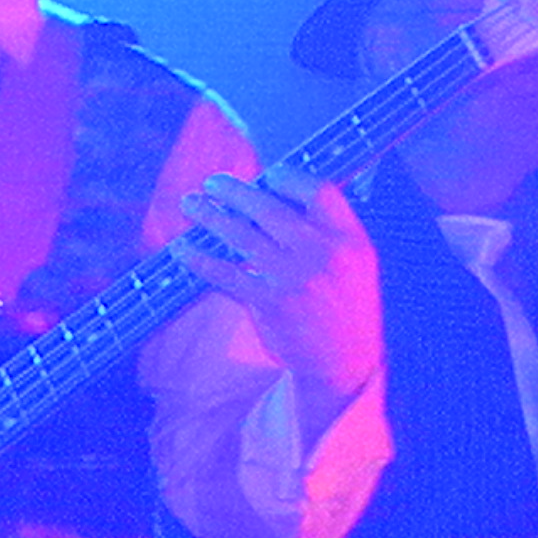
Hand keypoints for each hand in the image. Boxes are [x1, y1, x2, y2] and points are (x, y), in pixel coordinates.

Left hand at [174, 160, 381, 432]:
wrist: (348, 363)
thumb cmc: (346, 307)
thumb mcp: (356, 263)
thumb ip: (327, 231)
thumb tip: (277, 195)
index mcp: (351, 239)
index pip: (318, 191)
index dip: (287, 177)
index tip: (265, 174)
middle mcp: (323, 253)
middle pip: (270, 207)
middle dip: (234, 191)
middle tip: (212, 183)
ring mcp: (295, 277)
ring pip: (241, 235)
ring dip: (209, 215)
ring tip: (190, 204)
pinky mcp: (270, 302)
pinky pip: (224, 273)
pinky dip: (198, 258)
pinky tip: (182, 248)